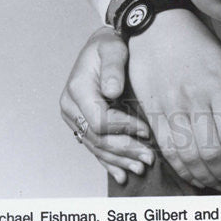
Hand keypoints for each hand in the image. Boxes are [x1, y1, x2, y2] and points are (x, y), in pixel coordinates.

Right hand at [60, 27, 154, 184]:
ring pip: (97, 147)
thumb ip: (113, 67)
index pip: (100, 120)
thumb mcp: (112, 47)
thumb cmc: (109, 45)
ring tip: (142, 167)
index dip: (123, 128)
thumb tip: (112, 91)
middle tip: (149, 157)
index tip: (146, 130)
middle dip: (125, 149)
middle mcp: (71, 108)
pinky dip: (109, 162)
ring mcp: (74, 119)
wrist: (101, 47)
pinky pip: (93, 147)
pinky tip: (122, 175)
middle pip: (98, 138)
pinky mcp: (80, 124)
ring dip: (120, 160)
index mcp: (77, 90)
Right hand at [126, 8, 220, 189]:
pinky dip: (180, 167)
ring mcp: (170, 106)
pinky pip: (166, 149)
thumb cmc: (197, 44)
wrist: (158, 27)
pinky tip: (192, 174)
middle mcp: (193, 98)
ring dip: (204, 176)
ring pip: (188, 156)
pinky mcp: (152, 112)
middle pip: (211, 151)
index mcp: (217, 85)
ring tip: (215, 182)